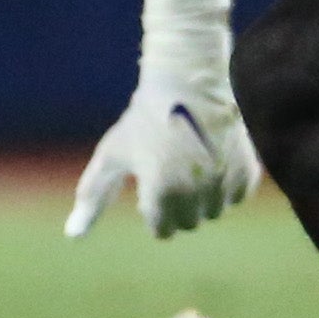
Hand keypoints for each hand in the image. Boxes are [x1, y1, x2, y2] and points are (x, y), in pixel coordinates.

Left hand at [67, 61, 259, 237]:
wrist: (189, 81)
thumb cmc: (143, 120)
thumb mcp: (112, 156)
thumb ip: (93, 198)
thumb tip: (72, 235)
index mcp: (161, 195)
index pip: (162, 231)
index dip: (154, 208)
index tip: (152, 182)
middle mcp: (195, 194)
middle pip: (189, 224)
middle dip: (178, 205)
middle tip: (172, 170)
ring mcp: (223, 183)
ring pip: (214, 211)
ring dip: (204, 196)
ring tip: (192, 163)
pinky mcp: (246, 171)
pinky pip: (237, 196)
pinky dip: (227, 184)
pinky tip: (214, 159)